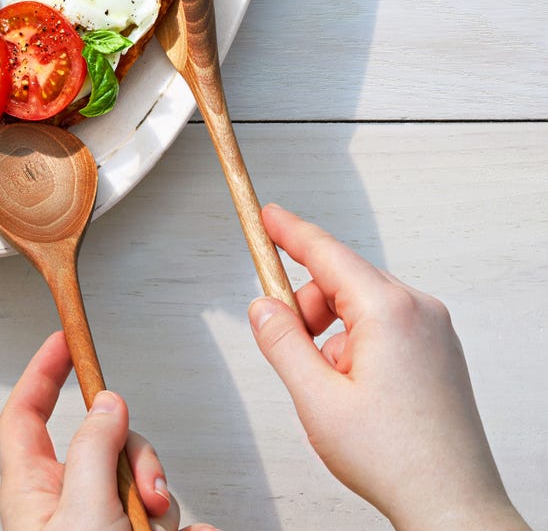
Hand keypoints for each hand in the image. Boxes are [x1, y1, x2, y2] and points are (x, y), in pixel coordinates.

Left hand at [0, 331, 219, 530]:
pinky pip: (169, 521)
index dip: (42, 372)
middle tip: (147, 492)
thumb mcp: (84, 511)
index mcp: (32, 492)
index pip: (25, 414)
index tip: (63, 340)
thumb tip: (108, 403)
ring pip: (140, 482)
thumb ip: (95, 450)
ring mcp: (100, 526)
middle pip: (103, 443)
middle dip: (137, 458)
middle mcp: (65, 506)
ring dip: (162, 504)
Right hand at [248, 204, 529, 530]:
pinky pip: (387, 326)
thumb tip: (264, 307)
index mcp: (388, 311)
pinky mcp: (440, 351)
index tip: (268, 215)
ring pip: (364, 306)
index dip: (290, 232)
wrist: (452, 506)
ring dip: (335, 333)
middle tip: (289, 346)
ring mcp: (434, 330)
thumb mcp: (317, 400)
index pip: (327, 253)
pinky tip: (357, 392)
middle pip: (344, 280)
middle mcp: (418, 310)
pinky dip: (360, 344)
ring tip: (332, 387)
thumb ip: (282, 343)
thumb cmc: (396, 460)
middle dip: (308, 306)